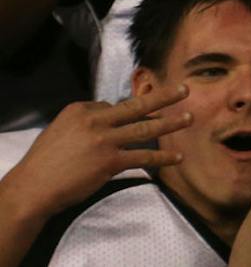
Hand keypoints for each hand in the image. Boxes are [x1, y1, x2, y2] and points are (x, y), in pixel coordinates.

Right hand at [0, 86, 189, 219]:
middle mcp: (96, 120)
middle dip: (163, 96)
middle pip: (136, 105)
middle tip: (185, 89)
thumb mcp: (60, 130)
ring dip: (170, 123)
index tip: (130, 117)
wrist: (33, 187)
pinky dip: (161, 158)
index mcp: (80, 109)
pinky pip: (142, 157)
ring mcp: (106, 141)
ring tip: (189, 118)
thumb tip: (107, 117)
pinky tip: (176, 158)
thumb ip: (85, 122)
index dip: (122, 114)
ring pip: (145, 128)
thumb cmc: (44, 162)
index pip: (111, 105)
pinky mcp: (111, 162)